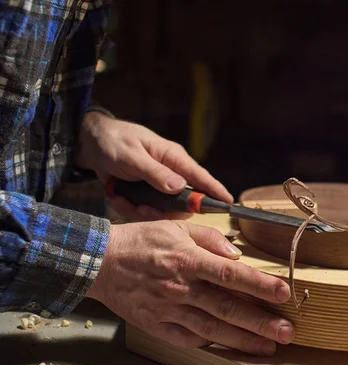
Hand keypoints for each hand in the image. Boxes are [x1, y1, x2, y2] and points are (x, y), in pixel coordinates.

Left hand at [76, 112, 232, 220]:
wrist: (89, 143)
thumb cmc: (112, 141)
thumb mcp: (131, 156)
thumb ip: (154, 172)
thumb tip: (180, 187)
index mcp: (172, 157)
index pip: (200, 176)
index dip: (215, 190)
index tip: (229, 203)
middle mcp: (170, 172)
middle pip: (183, 201)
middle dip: (164, 211)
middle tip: (144, 209)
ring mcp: (158, 184)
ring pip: (163, 209)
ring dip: (143, 210)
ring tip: (124, 200)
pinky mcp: (146, 192)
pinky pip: (146, 209)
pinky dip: (130, 207)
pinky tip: (118, 197)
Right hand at [86, 220, 294, 354]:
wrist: (99, 263)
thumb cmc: (140, 242)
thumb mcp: (176, 227)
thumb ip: (209, 238)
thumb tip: (235, 253)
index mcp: (188, 260)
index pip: (231, 274)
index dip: (259, 284)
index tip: (284, 292)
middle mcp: (181, 288)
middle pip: (227, 308)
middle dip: (260, 322)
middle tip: (287, 332)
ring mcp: (168, 310)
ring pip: (212, 329)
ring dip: (243, 340)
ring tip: (269, 347)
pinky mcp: (157, 326)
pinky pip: (188, 339)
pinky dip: (211, 344)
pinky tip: (232, 347)